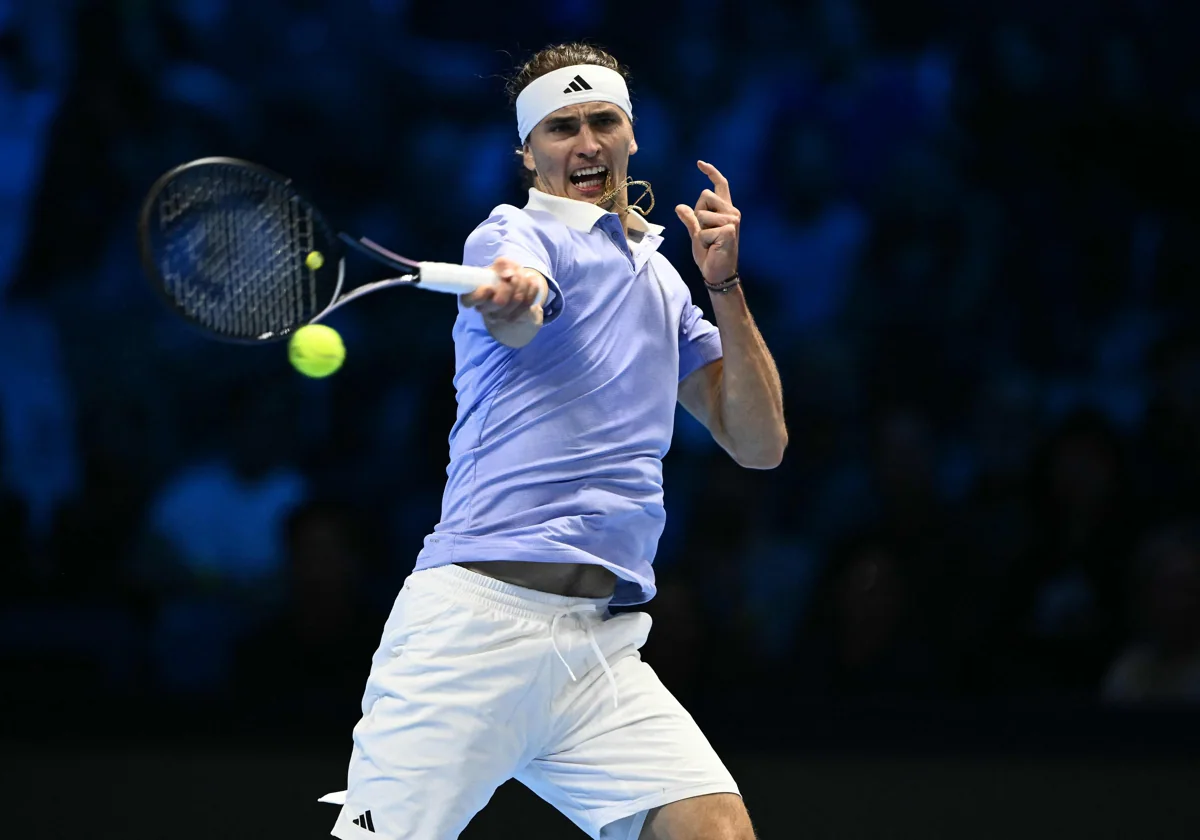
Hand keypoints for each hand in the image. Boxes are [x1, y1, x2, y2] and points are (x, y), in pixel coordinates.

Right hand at [461, 257, 547, 322]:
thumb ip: (502, 264)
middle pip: (499, 302)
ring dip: (522, 284)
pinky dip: (532, 289)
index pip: (469, 301)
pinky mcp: (514, 317)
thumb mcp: (498, 265)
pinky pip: (527, 304)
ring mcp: (499, 316)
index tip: (489, 287)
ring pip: (516, 301)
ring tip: (523, 274)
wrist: (511, 285)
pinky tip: (532, 281)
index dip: (480, 296)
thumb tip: (508, 275)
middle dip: (510, 285)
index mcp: (471, 296)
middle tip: (513, 274)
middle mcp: (483, 309)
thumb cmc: (499, 274)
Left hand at [675, 160, 739, 285]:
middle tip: (705, 234)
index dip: (711, 172)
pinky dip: (702, 240)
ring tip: (709, 242)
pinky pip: (703, 229)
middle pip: (704, 195)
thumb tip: (679, 207)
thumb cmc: (709, 254)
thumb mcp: (696, 235)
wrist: (718, 273)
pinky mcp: (729, 230)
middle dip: (698, 213)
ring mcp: (733, 220)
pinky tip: (712, 247)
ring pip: (701, 212)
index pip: (720, 185)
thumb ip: (690, 220)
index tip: (699, 163)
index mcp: (726, 210)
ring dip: (699, 230)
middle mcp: (732, 212)